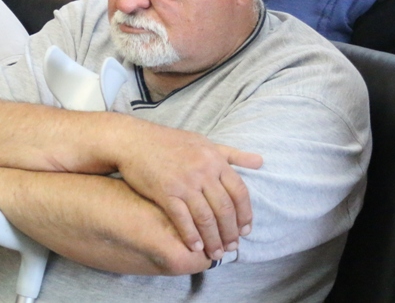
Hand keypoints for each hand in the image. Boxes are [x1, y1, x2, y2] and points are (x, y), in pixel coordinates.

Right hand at [114, 121, 261, 260]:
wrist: (133, 140)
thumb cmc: (169, 142)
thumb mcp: (203, 142)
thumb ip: (232, 154)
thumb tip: (260, 161)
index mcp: (214, 159)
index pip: (239, 191)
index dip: (245, 214)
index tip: (246, 231)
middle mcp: (202, 170)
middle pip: (225, 209)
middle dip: (231, 232)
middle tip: (232, 247)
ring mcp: (184, 182)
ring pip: (206, 217)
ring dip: (213, 239)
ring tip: (216, 254)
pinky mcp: (165, 192)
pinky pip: (182, 219)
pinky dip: (191, 235)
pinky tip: (195, 246)